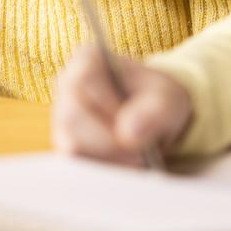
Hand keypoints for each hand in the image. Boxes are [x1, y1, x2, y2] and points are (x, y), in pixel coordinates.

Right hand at [52, 45, 192, 165]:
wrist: (155, 119)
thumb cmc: (159, 101)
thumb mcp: (170, 99)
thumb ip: (155, 111)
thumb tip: (128, 134)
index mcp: (87, 60)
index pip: (85, 83)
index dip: (110, 112)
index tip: (138, 132)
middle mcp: (66, 84)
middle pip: (72, 119)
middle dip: (109, 144)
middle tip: (141, 156)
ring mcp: (60, 114)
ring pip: (70, 144)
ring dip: (106, 160)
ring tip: (134, 160)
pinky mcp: (63, 141)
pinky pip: (73, 162)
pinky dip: (101, 170)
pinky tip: (121, 166)